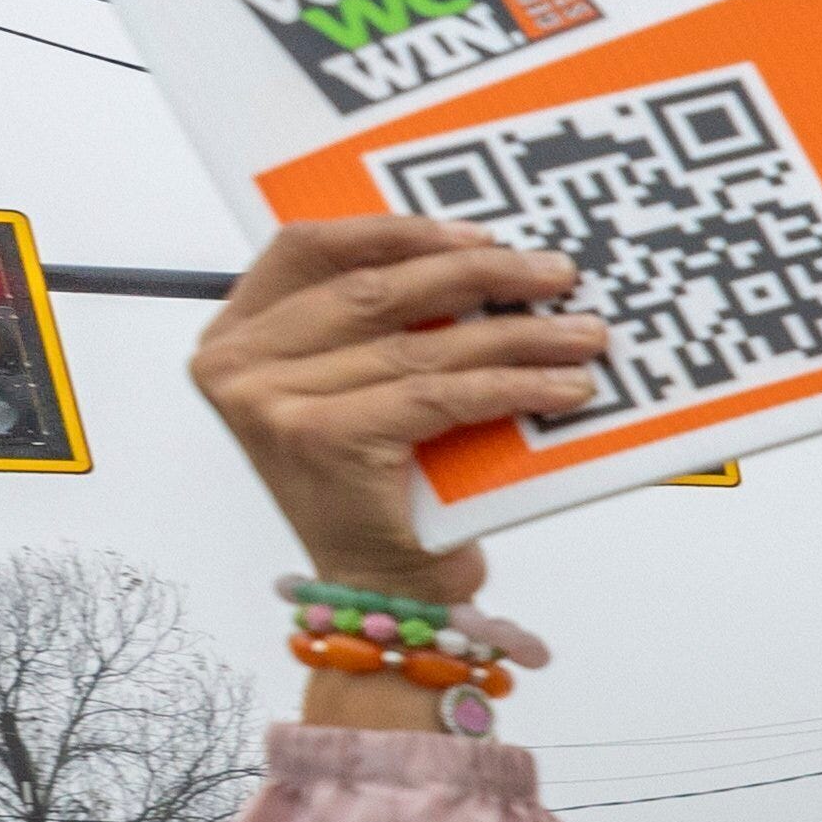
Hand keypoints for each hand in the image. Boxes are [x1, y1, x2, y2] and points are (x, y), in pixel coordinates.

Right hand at [190, 219, 614, 603]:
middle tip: (556, 274)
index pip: (309, 249)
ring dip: (517, 336)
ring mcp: (272, 404)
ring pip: (419, 347)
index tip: (479, 231)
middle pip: (374, 291)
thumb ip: (383, 326)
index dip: (396, 230)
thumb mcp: (364, 390)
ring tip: (584, 335)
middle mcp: (238, 365)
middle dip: (479, 275)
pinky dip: (512, 386)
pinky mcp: (323, 441)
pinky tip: (566, 386)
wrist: (380, 590)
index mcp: (237, 335)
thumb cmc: (381, 488)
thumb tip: (481, 255)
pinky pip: (438, 395)